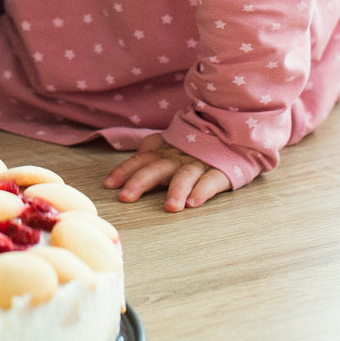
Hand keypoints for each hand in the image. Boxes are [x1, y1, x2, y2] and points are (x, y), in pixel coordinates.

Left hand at [103, 132, 231, 211]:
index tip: (108, 185)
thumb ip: (149, 155)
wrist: (231, 132)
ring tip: (170, 208)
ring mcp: (199, 163)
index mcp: (163, 151)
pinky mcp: (220, 170)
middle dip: (140, 182)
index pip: (140, 160)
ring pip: (185, 176)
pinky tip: (193, 203)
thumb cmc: (193, 146)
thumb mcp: (168, 146)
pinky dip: (202, 191)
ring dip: (176, 191)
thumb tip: (124, 172)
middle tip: (126, 197)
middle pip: (156, 168)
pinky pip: (211, 181)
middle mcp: (178, 157)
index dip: (124, 171)